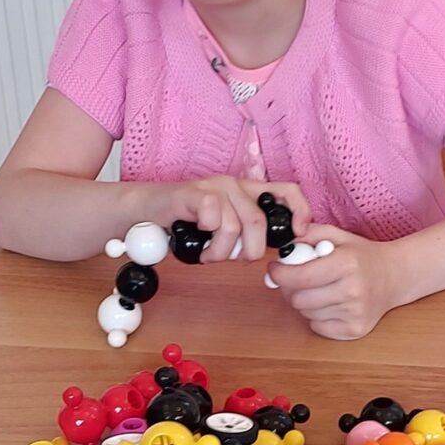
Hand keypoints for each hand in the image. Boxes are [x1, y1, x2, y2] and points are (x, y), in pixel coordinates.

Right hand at [151, 178, 313, 262]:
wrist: (145, 211)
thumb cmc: (184, 223)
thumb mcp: (222, 228)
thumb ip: (245, 233)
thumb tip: (268, 252)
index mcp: (247, 191)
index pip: (286, 191)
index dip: (300, 211)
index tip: (298, 234)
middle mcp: (234, 185)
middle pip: (260, 223)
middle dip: (248, 252)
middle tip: (229, 259)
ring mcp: (214, 186)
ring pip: (234, 227)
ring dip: (220, 252)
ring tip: (207, 255)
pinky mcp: (193, 192)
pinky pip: (213, 217)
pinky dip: (206, 239)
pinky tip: (196, 243)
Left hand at [276, 225, 396, 341]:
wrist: (394, 277)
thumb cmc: (362, 256)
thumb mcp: (338, 236)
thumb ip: (309, 234)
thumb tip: (282, 247)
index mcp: (347, 263)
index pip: (300, 276)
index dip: (280, 274)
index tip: (274, 269)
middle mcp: (353, 290)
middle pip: (298, 299)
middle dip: (291, 289)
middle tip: (297, 280)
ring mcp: (355, 313)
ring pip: (306, 313)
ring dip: (305, 302)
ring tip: (320, 290)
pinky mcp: (355, 329)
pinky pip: (317, 327)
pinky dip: (317, 317)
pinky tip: (330, 304)